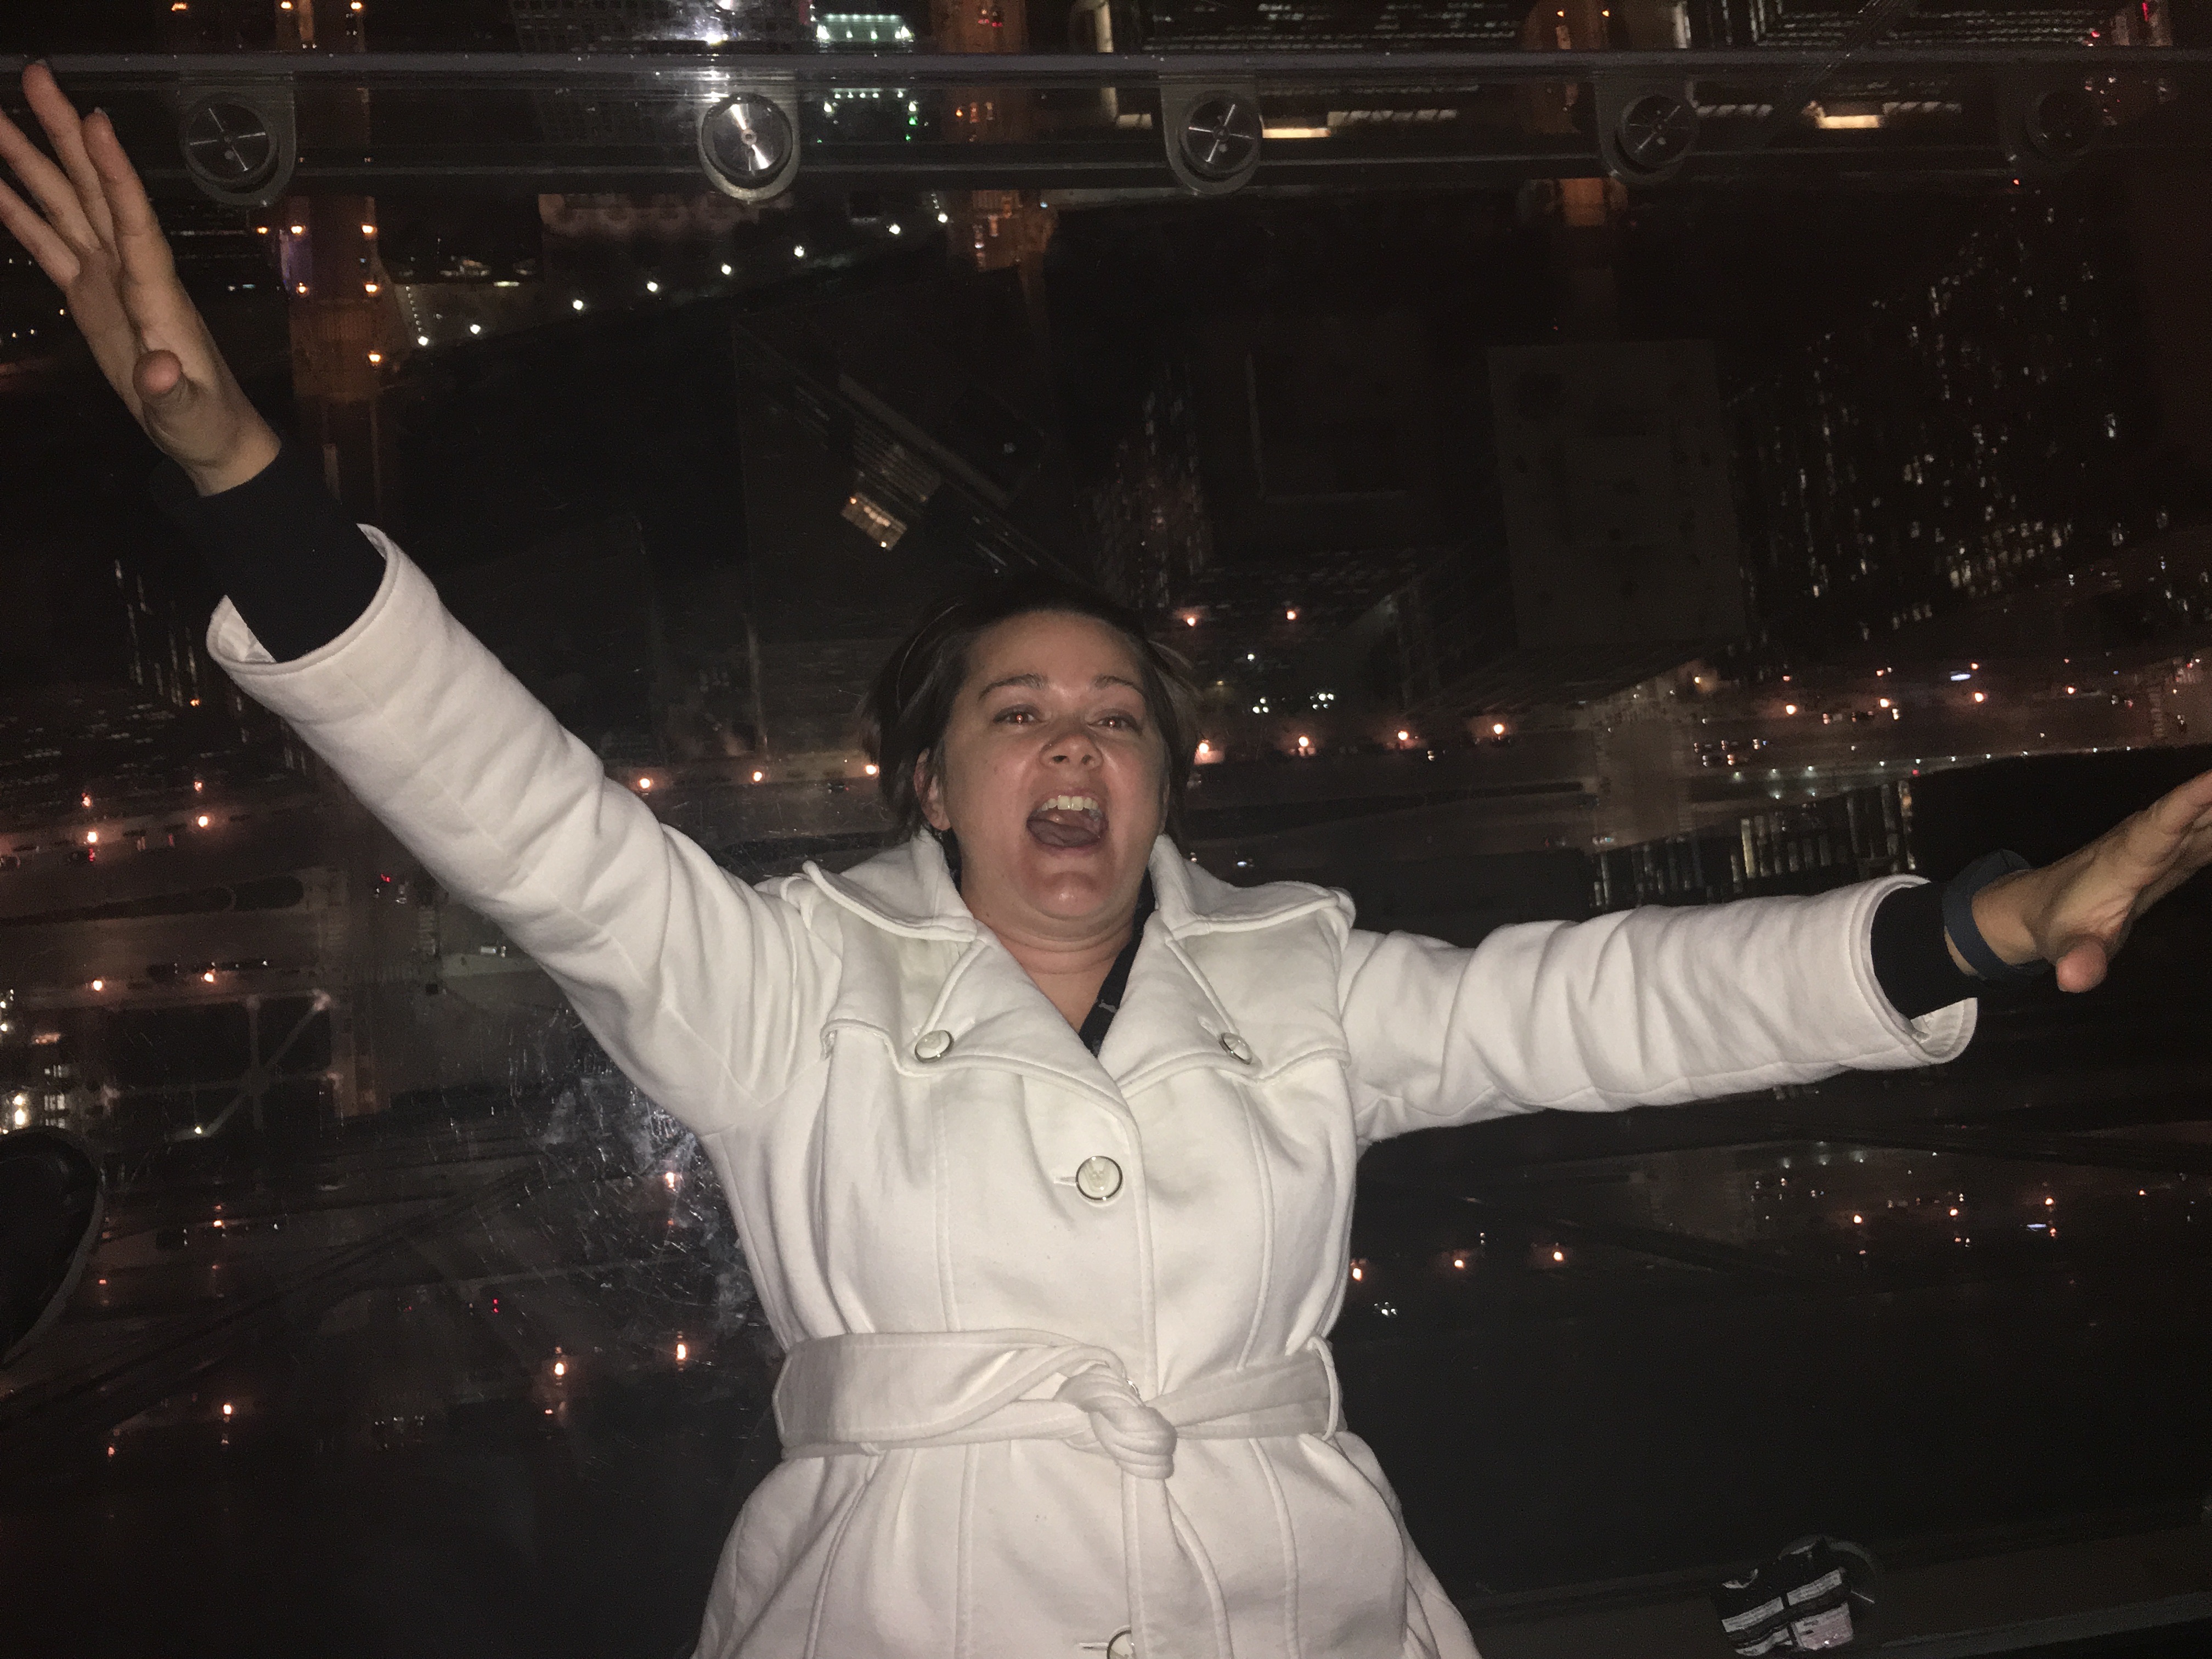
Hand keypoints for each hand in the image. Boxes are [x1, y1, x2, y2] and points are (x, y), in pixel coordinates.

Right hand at [0, 63, 278, 493]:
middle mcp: (132, 271)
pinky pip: (48, 242)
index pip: (134, 220)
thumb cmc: (204, 421)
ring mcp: (108, 277)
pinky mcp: (89, 293)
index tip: (97, 120)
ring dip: (31, 159)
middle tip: (37, 76)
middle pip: (95, 190)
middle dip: (66, 134)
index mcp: (157, 292)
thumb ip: (172, 392)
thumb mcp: (189, 414)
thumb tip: (159, 369)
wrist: (205, 433)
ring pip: (67, 204)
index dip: (116, 171)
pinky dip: (18, 210)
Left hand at [1962, 765, 2211, 993]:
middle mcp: (2149, 840)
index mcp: (2127, 857)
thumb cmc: (2057, 924)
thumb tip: (2075, 978)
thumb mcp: (2066, 947)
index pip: (2164, 823)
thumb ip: (2077, 959)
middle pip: (2199, 810)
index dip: (2193, 799)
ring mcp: (2164, 845)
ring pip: (2209, 818)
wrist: (2043, 906)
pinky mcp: (2175, 855)